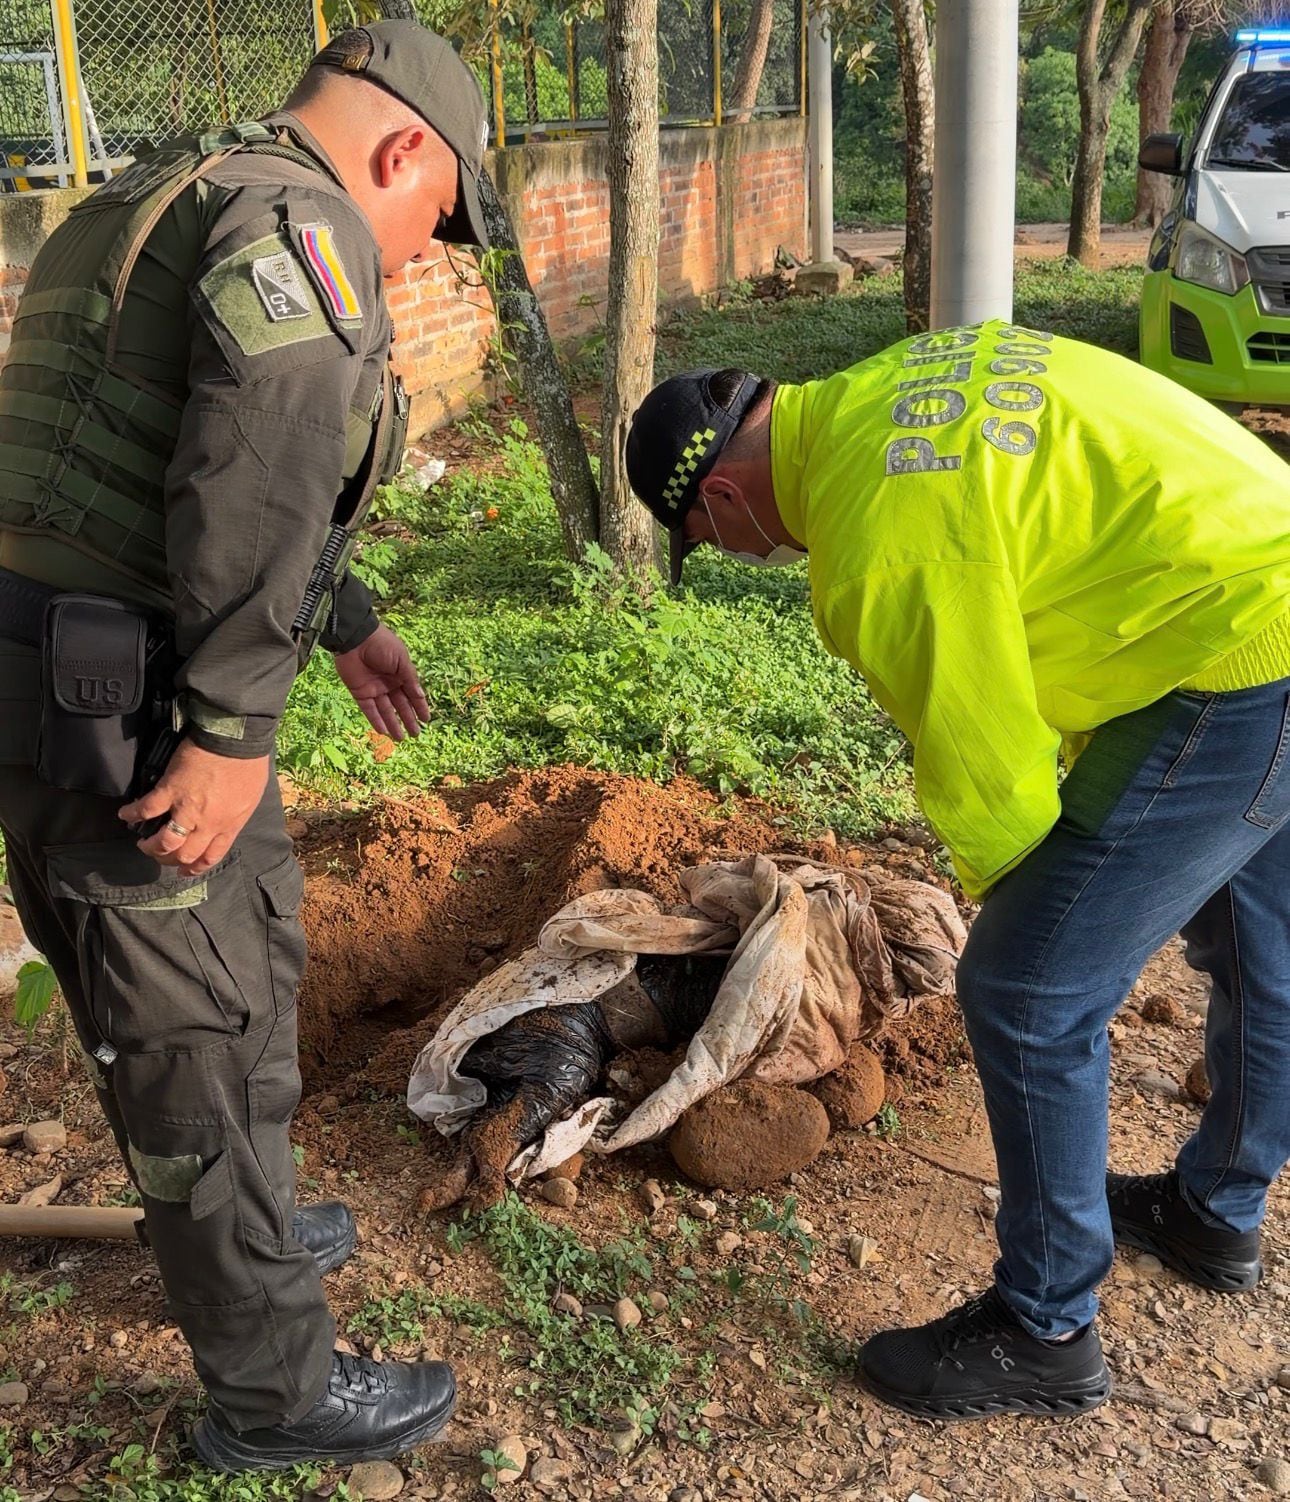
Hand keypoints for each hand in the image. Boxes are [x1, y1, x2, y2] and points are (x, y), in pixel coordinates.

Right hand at [119, 741, 270, 874]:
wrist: (236, 739)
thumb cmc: (248, 764)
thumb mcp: (250, 798)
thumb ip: (235, 816)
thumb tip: (224, 822)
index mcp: (229, 825)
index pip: (210, 856)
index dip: (195, 868)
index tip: (184, 871)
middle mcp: (208, 824)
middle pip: (185, 854)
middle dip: (170, 860)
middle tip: (160, 855)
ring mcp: (187, 809)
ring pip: (165, 841)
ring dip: (151, 846)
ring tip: (143, 843)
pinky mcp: (170, 790)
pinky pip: (146, 809)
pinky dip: (132, 814)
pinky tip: (124, 814)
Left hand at [334, 624, 429, 742]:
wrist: (356, 638)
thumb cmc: (382, 645)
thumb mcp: (401, 660)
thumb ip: (410, 679)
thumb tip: (421, 696)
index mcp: (400, 674)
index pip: (412, 694)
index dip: (420, 707)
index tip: (427, 720)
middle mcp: (388, 683)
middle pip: (400, 705)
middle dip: (408, 719)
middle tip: (416, 734)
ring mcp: (374, 689)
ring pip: (386, 711)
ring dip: (393, 724)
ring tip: (401, 738)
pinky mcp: (359, 692)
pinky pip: (369, 710)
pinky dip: (376, 720)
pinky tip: (384, 731)